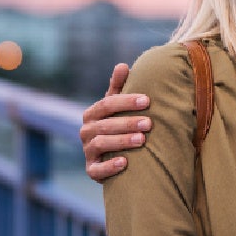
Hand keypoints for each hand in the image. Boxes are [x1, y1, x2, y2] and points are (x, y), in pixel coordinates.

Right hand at [79, 63, 151, 181]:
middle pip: (105, 124)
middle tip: (149, 123)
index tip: (147, 100)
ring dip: (122, 141)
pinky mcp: (91, 170)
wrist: (111, 157)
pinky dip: (110, 166)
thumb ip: (118, 87)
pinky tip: (125, 162)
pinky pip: (97, 170)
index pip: (107, 104)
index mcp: (92, 114)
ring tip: (142, 140)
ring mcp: (87, 151)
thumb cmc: (117, 125)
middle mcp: (86, 131)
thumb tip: (122, 65)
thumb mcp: (116, 107)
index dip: (126, 101)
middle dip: (128, 122)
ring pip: (101, 144)